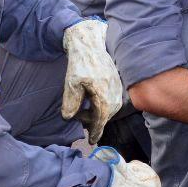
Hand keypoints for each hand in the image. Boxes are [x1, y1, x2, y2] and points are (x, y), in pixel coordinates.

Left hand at [62, 19, 123, 144]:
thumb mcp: (71, 84)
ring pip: (108, 109)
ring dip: (96, 111)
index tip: (91, 142)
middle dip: (91, 120)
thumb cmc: (80, 64)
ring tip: (82, 107)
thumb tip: (69, 118)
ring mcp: (118, 90)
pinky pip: (111, 100)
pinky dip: (101, 104)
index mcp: (104, 98)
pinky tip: (91, 98)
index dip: (95, 133)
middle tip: (77, 116)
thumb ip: (71, 103)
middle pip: (104, 116)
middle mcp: (115, 96)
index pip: (100, 122)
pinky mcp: (118, 84)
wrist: (91, 44)